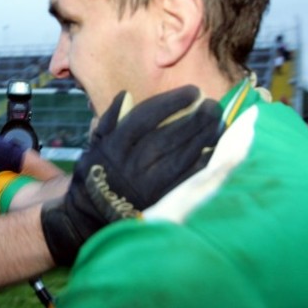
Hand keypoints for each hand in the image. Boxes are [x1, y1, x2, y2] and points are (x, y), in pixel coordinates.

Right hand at [41, 86, 221, 264]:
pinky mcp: (160, 200)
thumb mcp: (94, 144)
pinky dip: (202, 164)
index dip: (171, 102)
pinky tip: (215, 151)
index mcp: (115, 146)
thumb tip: (126, 95)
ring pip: (180, 156)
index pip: (146, 117)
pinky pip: (185, 180)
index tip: (192, 91)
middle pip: (168, 136)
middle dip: (194, 118)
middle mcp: (131, 163)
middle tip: (212, 105)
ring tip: (218, 123)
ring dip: (202, 138)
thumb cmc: (96, 174)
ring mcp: (147, 184)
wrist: (90, 216)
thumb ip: (109, 119)